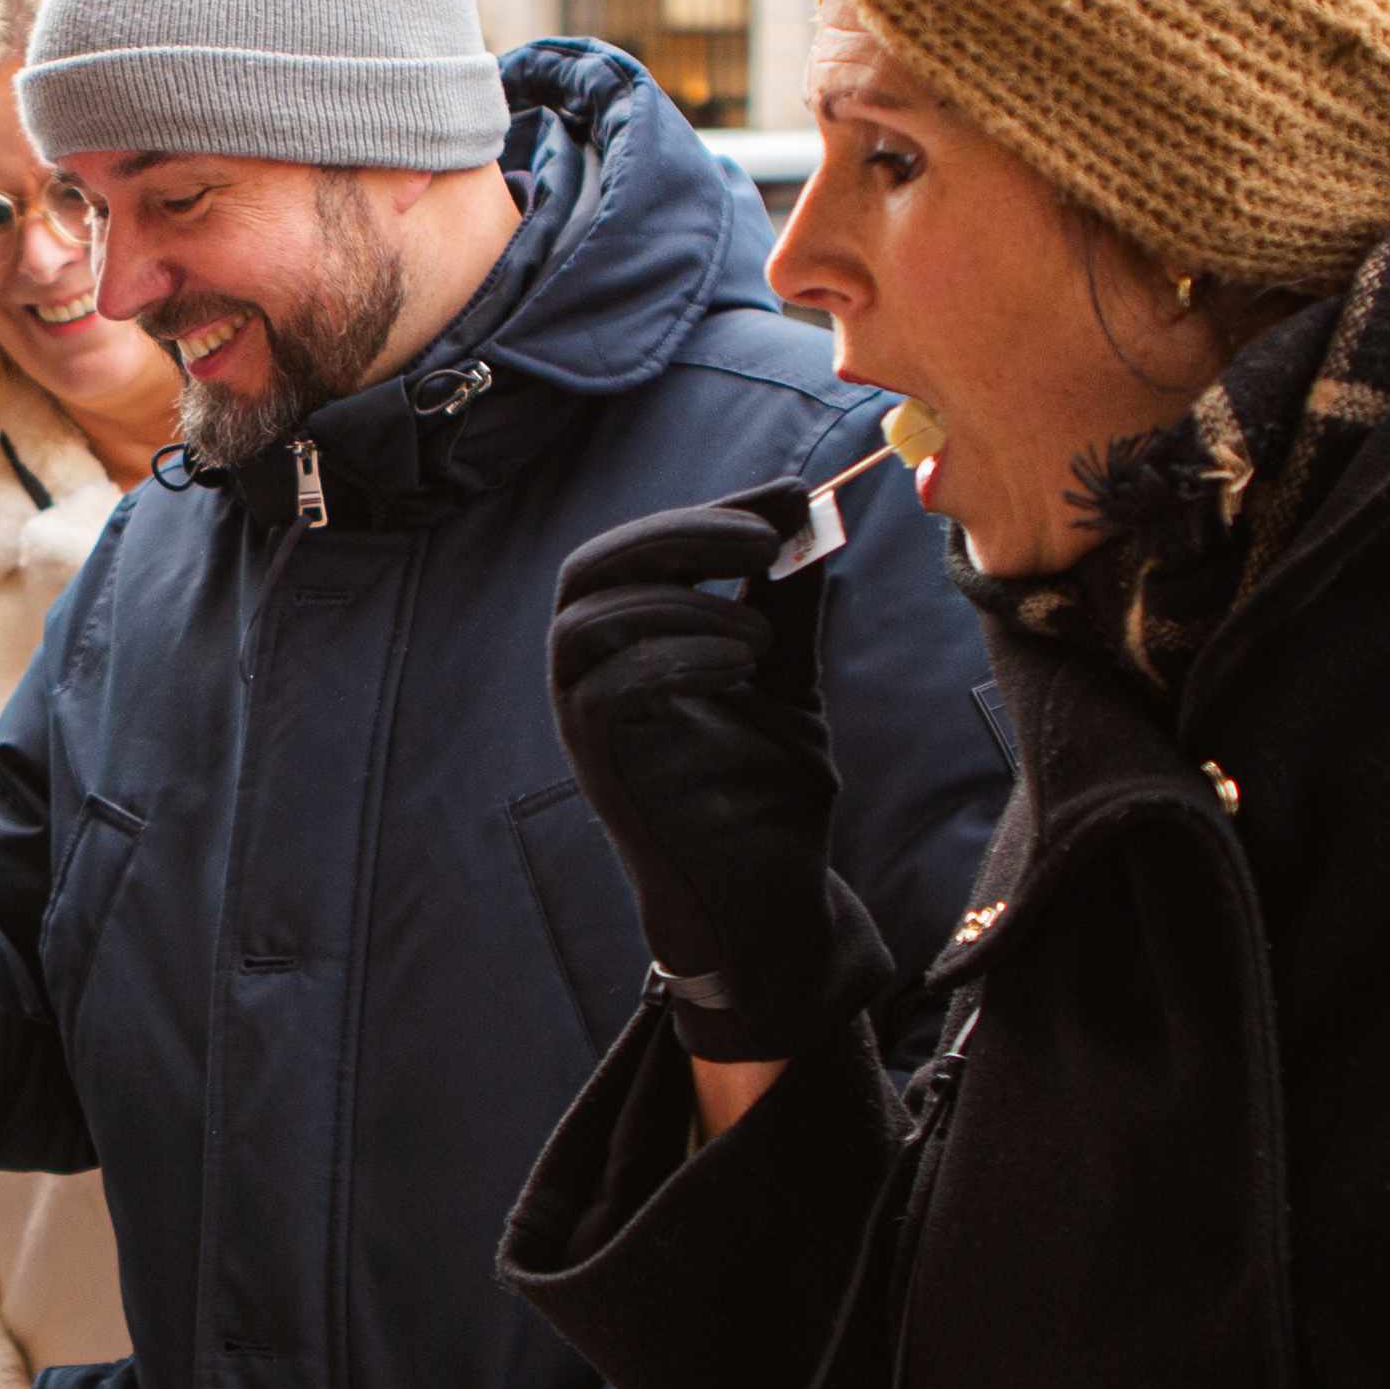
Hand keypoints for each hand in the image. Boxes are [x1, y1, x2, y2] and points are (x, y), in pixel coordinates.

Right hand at [549, 485, 892, 1061]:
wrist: (768, 891)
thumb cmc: (766, 788)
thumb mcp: (788, 674)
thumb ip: (786, 601)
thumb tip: (804, 512)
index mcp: (629, 640)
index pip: (639, 548)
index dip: (710, 511)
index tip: (792, 497)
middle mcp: (591, 671)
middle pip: (592, 567)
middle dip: (679, 536)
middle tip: (766, 537)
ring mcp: (585, 719)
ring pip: (587, 621)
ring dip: (681, 603)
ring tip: (762, 635)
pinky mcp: (599, 765)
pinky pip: (605, 689)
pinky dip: (672, 658)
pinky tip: (740, 665)